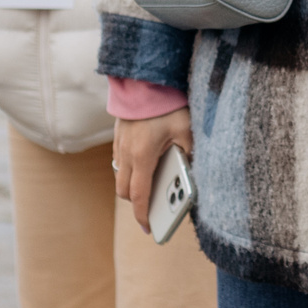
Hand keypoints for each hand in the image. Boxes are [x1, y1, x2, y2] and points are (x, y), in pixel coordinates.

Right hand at [114, 108, 192, 233]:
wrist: (145, 79)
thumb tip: (190, 171)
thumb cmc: (166, 104)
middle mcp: (126, 154)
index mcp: (143, 156)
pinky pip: (119, 162)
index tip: (149, 228)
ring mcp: (119, 145)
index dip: (142, 215)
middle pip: (124, 190)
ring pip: (120, 176)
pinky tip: (146, 165)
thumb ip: (188, 152)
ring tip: (151, 186)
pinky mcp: (118, 137)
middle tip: (153, 207)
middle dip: (136, 202)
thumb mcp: (186, 129)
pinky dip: (129, 170)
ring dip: (132, 185)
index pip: (139, 195)